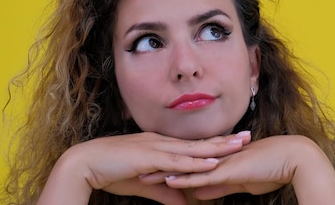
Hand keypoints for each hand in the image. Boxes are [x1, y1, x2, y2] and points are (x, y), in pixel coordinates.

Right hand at [37, 131, 250, 204]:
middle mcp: (163, 142)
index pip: (195, 144)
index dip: (217, 142)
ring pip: (194, 148)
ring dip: (218, 147)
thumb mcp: (146, 185)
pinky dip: (197, 161)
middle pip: (200, 141)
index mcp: (162, 145)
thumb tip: (186, 204)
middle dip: (226, 139)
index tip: (237, 141)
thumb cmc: (112, 171)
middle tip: (249, 136)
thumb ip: (166, 193)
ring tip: (240, 145)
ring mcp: (157, 146)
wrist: (85, 163)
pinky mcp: (150, 156)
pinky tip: (213, 161)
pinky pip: (178, 160)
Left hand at [148, 135, 334, 204]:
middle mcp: (218, 157)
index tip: (149, 167)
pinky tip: (168, 182)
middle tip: (136, 168)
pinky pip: (203, 176)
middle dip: (159, 165)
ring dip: (164, 172)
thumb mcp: (240, 182)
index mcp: (220, 158)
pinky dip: (184, 179)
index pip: (189, 161)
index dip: (168, 164)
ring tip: (142, 175)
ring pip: (188, 167)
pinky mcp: (230, 170)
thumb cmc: (273, 168)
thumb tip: (200, 194)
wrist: (295, 158)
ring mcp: (222, 162)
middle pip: (182, 161)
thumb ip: (219, 187)